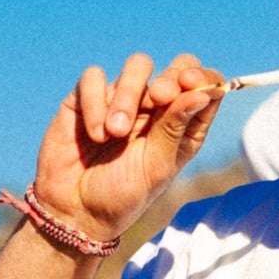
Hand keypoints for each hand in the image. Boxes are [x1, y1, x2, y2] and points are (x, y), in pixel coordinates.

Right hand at [32, 52, 224, 242]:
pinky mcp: (87, 97)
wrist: (74, 211)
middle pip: (177, 66)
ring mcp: (122, 99)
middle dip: (170, 77)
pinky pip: (94, 77)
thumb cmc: (121, 196)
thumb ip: (176, 128)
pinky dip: (95, 103)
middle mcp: (156, 108)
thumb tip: (204, 93)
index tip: (190, 85)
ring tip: (116, 133)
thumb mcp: (155, 167)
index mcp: (181, 125)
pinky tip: (95, 134)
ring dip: (128, 94)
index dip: (203, 78)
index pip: (204, 86)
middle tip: (160, 97)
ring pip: (137, 66)